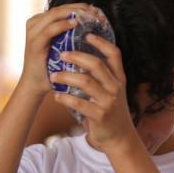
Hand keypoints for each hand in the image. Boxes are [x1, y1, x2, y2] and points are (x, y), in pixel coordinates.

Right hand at [16, 3, 94, 100]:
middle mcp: (35, 23)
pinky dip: (63, 25)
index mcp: (41, 22)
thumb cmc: (52, 68)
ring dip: (74, 13)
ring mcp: (33, 32)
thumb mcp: (63, 48)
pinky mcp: (34, 43)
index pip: (63, 8)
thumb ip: (71, 36)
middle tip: (97, 13)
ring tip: (90, 16)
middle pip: (60, 8)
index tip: (98, 12)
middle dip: (80, 8)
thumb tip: (96, 28)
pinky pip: (50, 29)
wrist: (35, 86)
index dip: (81, 7)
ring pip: (55, 14)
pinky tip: (75, 23)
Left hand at [50, 34, 135, 150]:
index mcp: (119, 78)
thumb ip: (101, 77)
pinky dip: (65, 98)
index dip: (101, 42)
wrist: (119, 138)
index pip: (114, 54)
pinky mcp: (100, 115)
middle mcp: (115, 87)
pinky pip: (79, 103)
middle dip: (77, 57)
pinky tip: (56, 96)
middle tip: (61, 54)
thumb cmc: (110, 112)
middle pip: (96, 64)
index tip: (87, 34)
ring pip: (85, 82)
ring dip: (66, 77)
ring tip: (53, 76)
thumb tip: (80, 60)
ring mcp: (108, 101)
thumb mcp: (111, 92)